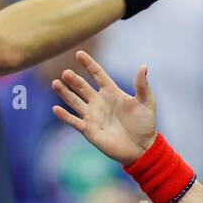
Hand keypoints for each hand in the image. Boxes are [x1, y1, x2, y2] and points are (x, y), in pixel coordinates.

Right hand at [52, 50, 157, 165]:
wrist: (142, 148)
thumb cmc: (145, 125)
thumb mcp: (146, 102)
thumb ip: (142, 85)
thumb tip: (143, 66)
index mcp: (112, 92)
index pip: (97, 74)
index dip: (88, 64)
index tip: (79, 54)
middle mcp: (99, 102)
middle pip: (82, 87)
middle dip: (73, 79)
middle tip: (66, 72)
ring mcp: (93, 115)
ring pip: (74, 101)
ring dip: (64, 93)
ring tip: (55, 83)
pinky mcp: (89, 130)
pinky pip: (74, 121)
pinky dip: (64, 116)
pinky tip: (56, 109)